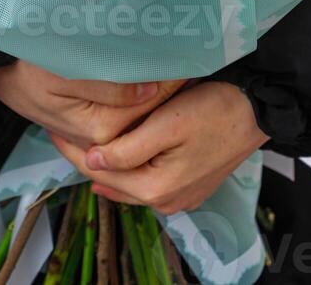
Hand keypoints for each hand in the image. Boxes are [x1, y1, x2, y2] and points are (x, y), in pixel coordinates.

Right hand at [0, 60, 182, 148]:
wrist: (2, 75)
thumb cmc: (31, 67)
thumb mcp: (67, 72)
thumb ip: (111, 84)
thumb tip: (151, 88)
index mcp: (102, 129)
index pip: (152, 103)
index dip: (174, 77)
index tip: (193, 54)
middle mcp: (105, 139)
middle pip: (152, 113)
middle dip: (174, 87)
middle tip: (196, 56)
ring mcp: (100, 134)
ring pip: (144, 115)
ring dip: (163, 91)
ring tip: (183, 63)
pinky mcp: (96, 125)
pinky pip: (131, 114)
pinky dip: (147, 96)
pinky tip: (156, 75)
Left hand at [50, 81, 267, 213]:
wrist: (259, 109)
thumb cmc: (215, 108)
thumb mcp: (167, 124)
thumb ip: (128, 149)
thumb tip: (92, 163)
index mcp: (157, 189)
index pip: (100, 174)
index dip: (73, 151)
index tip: (52, 129)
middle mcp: (168, 201)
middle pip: (113, 181)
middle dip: (85, 158)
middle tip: (60, 131)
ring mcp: (181, 196)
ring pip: (129, 183)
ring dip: (106, 164)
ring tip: (81, 140)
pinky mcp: (190, 184)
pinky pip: (148, 180)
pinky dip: (128, 168)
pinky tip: (117, 153)